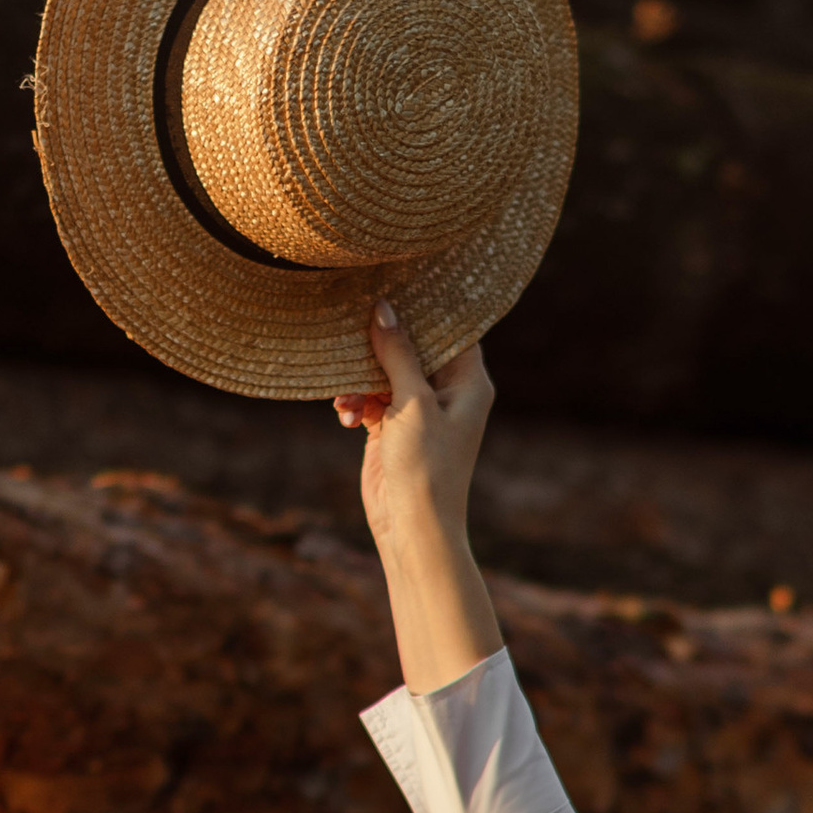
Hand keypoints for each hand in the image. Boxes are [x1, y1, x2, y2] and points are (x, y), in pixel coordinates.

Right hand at [335, 299, 493, 542]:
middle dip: (379, 344)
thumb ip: (398, 353)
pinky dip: (355, 403)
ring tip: (345, 398)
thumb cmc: (426, 467)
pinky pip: (370, 399)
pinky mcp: (393, 428)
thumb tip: (384, 307)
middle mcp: (447, 392)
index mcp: (468, 381)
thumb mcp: (411, 403)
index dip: (424, 306)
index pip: (451, 328)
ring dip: (359, 379)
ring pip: (384, 372)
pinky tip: (345, 417)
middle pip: (412, 346)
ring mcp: (418, 410)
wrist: (414, 528)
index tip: (393, 283)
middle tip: (351, 332)